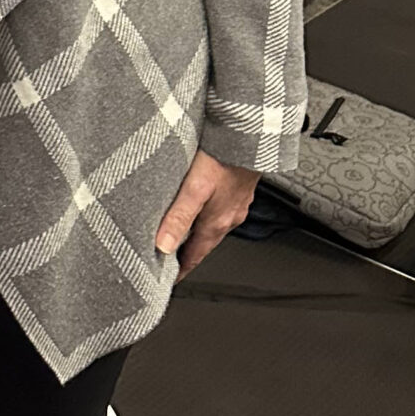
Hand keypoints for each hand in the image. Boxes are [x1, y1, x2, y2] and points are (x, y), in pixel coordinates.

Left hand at [155, 151, 258, 275]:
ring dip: (196, 230)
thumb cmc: (223, 159)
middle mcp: (229, 216)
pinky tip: (200, 202)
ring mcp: (236, 202)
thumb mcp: (194, 189)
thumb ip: (178, 217)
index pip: (195, 256)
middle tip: (168, 256)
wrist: (251, 136)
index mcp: (217, 223)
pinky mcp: (238, 188)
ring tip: (180, 231)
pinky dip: (207, 212)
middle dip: (187, 251)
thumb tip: (163, 246)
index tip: (168, 280)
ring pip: (212, 224)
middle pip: (203, 242)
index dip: (181, 269)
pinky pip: (220, 207)